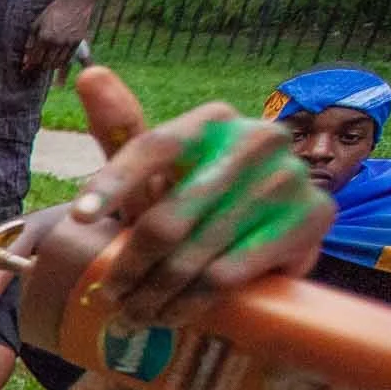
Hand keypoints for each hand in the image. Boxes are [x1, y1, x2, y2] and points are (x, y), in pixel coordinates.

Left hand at [21, 0, 95, 74]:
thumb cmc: (55, 10)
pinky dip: (60, 63)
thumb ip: (31, 40)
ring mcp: (68, 43)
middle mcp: (56, 42)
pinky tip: (56, 62)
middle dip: (39, 67)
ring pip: (57, 63)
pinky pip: (67, 59)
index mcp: (44, 36)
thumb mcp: (38, 22)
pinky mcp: (77, 42)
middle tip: (36, 67)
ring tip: (45, 64)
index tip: (25, 69)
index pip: (35, 58)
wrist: (76, 2)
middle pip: (45, 63)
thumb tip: (25, 56)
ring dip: (49, 66)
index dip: (29, 65)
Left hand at [65, 68, 332, 328]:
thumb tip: (88, 74)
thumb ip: (121, 127)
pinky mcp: (311, 219)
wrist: (270, 221)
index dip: (110, 184)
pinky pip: (231, 274)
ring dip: (155, 295)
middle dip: (129, 266)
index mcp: (212, 119)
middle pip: (167, 217)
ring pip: (195, 255)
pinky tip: (173, 315)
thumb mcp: (158, 165)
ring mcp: (288, 178)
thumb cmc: (197, 189)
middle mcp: (256, 139)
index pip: (151, 147)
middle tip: (109, 297)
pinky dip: (194, 302)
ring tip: (133, 316)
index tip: (78, 219)